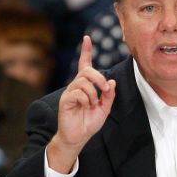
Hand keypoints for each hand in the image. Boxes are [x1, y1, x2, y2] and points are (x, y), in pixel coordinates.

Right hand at [47, 36, 115, 172]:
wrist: (78, 137)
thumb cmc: (89, 123)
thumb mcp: (104, 109)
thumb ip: (109, 96)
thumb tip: (112, 82)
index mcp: (86, 86)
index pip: (85, 64)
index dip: (86, 51)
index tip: (87, 38)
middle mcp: (76, 86)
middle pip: (87, 71)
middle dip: (99, 78)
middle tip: (105, 89)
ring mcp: (70, 92)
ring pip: (83, 82)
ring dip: (93, 93)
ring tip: (92, 104)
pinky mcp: (65, 100)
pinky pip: (78, 93)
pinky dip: (86, 99)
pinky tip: (85, 106)